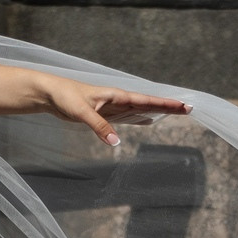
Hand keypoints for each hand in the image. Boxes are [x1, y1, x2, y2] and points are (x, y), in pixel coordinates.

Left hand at [40, 77, 186, 145]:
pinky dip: (141, 119)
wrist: (49, 93)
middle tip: (188, 109)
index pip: (146, 100)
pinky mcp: (105, 114)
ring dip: (157, 112)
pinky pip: (128, 117)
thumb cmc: (64, 97)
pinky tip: (148, 121)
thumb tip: (116, 143)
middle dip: (168, 107)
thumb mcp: (81, 113)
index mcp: (116, 96)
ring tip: (175, 113)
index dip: (165, 104)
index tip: (183, 105)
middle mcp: (117, 100)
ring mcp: (112, 107)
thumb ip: (99, 127)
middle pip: (148, 104)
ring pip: (140, 110)